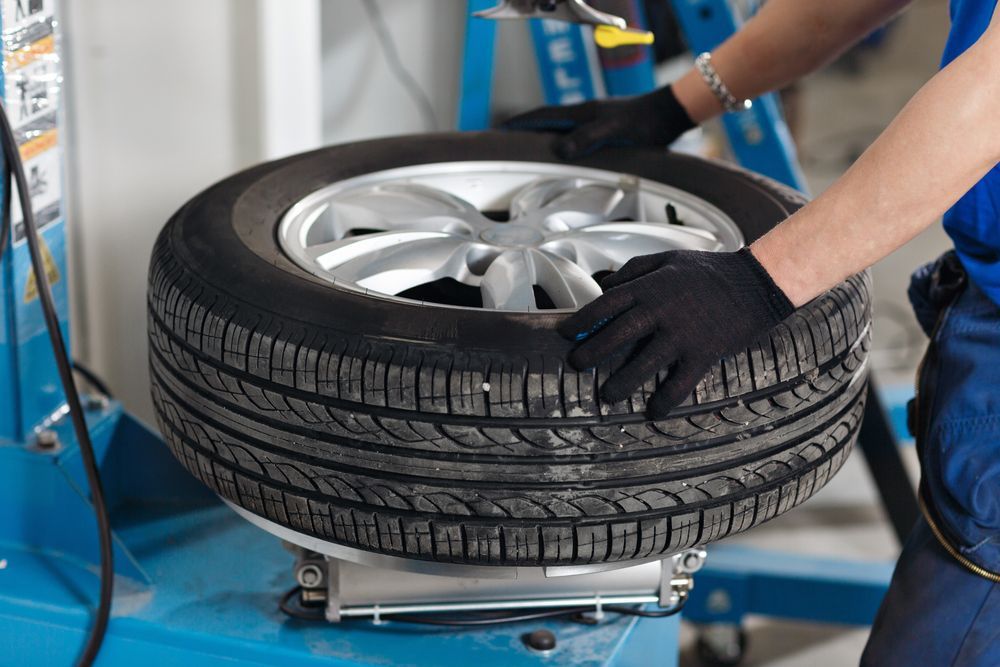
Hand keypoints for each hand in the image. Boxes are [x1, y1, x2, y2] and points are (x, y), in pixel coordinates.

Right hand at [500, 85, 694, 158]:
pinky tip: (566, 155)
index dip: (520, 123)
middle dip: (525, 130)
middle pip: (547, 121)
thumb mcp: (614, 131)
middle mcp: (585, 115)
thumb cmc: (645, 123)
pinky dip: (563, 144)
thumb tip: (559, 149)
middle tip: (506, 140)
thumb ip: (587, 138)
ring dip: (544, 137)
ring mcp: (595, 121)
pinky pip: (576, 137)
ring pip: (561, 129)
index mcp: (582, 113)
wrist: (671, 114)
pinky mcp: (607, 130)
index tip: (499, 129)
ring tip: (528, 150)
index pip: (542, 116)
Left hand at [558, 248, 793, 418]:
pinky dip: (666, 400)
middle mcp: (661, 310)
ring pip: (643, 364)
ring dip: (621, 383)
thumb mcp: (669, 259)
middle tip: (577, 366)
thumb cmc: (708, 270)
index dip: (581, 321)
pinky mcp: (703, 353)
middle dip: (592, 354)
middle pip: (617, 335)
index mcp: (650, 286)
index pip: (605, 305)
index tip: (566, 335)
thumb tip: (604, 286)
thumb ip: (634, 270)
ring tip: (607, 396)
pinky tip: (653, 411)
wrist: (756, 282)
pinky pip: (680, 383)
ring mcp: (682, 334)